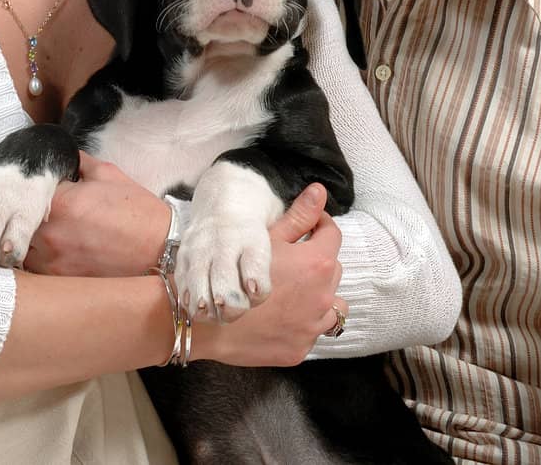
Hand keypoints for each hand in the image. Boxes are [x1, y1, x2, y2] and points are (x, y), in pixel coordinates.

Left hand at [23, 153, 169, 276]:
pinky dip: (37, 261)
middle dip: (24, 215)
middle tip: (41, 211)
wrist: (161, 249)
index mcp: (60, 203)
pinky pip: (34, 271)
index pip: (26, 191)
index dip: (32, 188)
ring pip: (19, 249)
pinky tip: (53, 252)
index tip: (41, 189)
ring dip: (26, 240)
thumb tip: (63, 156)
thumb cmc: (137, 211)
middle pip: (16, 222)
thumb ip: (79, 162)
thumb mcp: (108, 174)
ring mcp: (53, 262)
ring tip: (46, 233)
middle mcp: (50, 234)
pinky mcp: (60, 281)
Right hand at [193, 183, 345, 367]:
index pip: (332, 236)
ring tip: (294, 293)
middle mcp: (322, 297)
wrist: (208, 322)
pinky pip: (313, 331)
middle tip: (294, 260)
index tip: (310, 227)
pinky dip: (304, 322)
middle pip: (333, 271)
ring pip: (332, 306)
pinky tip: (282, 316)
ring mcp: (313, 327)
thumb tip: (320, 191)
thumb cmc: (234, 273)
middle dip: (318, 262)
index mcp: (316, 263)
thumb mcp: (265, 239)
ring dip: (319, 296)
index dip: (321, 227)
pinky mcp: (301, 349)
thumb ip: (298, 216)